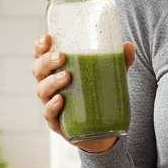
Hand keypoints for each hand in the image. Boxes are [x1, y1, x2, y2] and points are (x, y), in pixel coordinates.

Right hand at [32, 34, 135, 153]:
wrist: (102, 130)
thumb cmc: (99, 95)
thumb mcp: (110, 76)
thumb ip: (120, 61)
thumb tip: (129, 46)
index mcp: (56, 71)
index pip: (41, 55)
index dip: (40, 46)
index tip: (48, 37)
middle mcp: (49, 86)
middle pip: (38, 71)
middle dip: (46, 62)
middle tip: (61, 56)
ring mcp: (50, 104)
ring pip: (42, 91)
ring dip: (51, 82)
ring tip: (66, 76)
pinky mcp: (56, 123)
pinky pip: (49, 114)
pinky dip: (52, 106)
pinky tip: (60, 100)